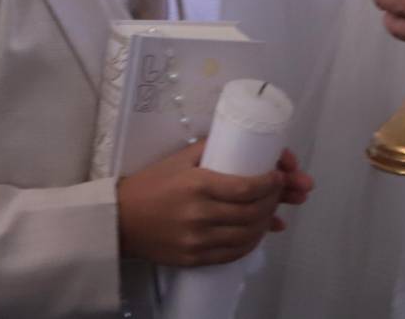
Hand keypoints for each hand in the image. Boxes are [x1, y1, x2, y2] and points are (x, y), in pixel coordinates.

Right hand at [118, 140, 288, 267]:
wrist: (120, 220)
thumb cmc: (151, 184)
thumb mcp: (180, 158)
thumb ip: (213, 148)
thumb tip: (249, 146)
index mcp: (198, 184)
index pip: (247, 187)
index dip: (271, 182)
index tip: (280, 174)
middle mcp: (200, 214)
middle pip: (252, 211)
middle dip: (276, 199)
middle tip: (283, 190)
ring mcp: (198, 240)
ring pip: (247, 235)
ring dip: (267, 221)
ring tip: (274, 209)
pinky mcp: (195, 258)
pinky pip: (233, 254)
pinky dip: (252, 242)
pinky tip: (259, 231)